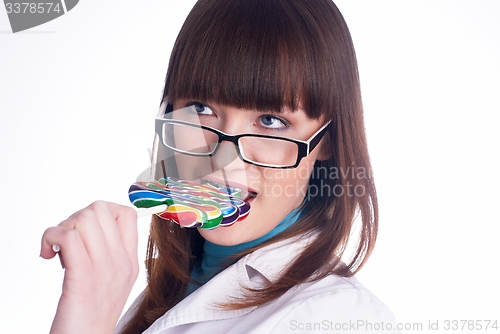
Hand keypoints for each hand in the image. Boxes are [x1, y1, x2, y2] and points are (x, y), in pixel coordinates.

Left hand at [40, 201, 138, 333]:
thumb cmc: (90, 318)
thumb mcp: (112, 283)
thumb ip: (108, 256)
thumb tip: (88, 230)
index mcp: (131, 262)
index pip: (128, 214)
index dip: (103, 211)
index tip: (86, 229)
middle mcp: (121, 262)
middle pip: (101, 209)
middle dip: (76, 217)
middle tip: (66, 241)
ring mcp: (104, 269)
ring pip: (84, 219)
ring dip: (62, 227)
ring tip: (57, 250)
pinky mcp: (82, 278)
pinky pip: (68, 238)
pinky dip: (51, 237)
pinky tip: (48, 254)